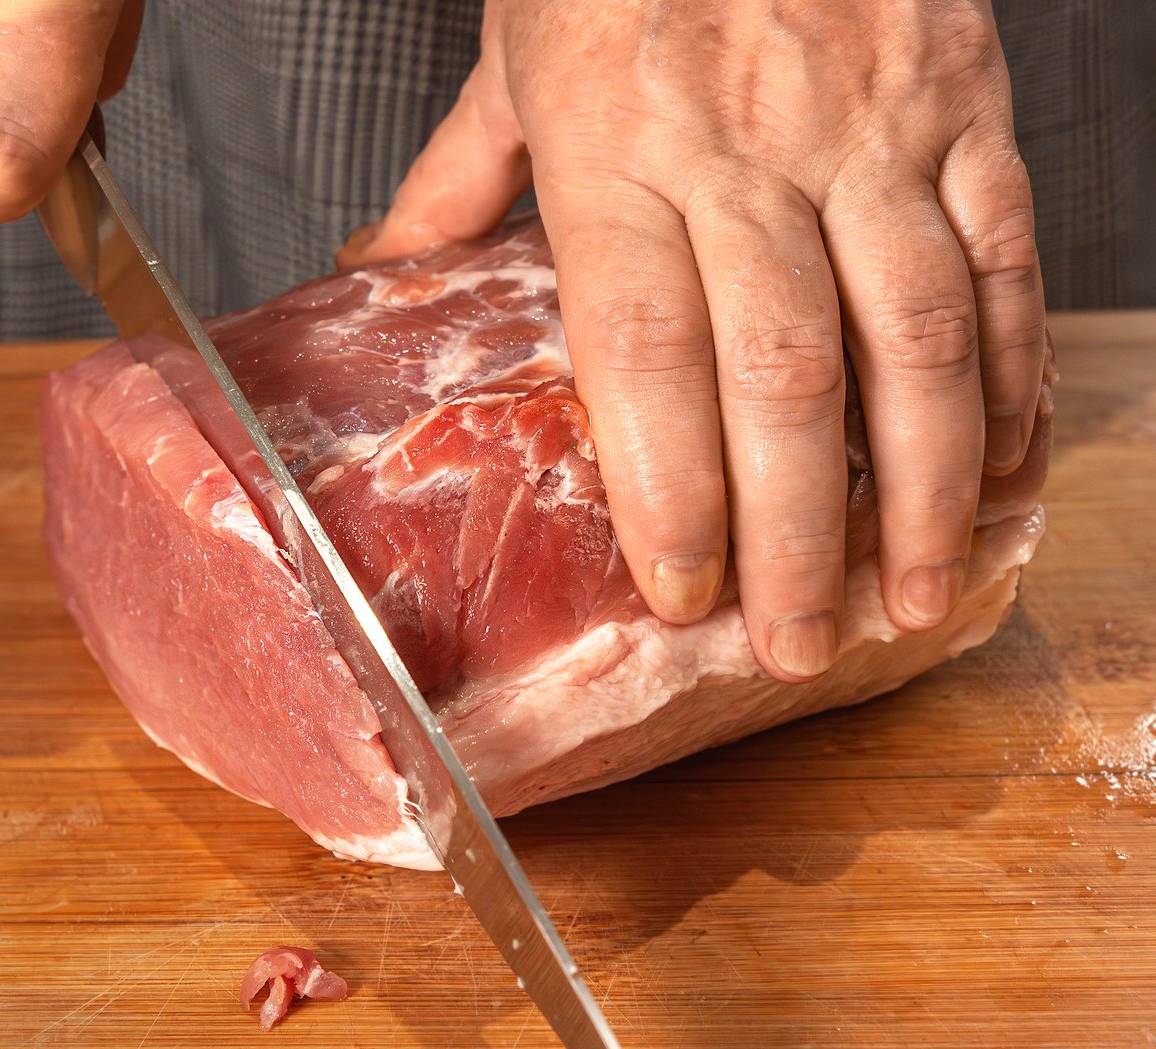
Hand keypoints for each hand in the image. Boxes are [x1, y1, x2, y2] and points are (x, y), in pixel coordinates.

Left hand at [340, 0, 1047, 681]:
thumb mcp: (514, 51)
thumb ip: (460, 177)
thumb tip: (387, 267)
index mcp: (618, 150)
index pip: (646, 351)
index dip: (671, 489)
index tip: (681, 594)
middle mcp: (748, 152)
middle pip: (784, 375)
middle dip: (797, 530)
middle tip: (794, 642)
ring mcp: (870, 129)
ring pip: (915, 335)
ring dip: (921, 486)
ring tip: (905, 595)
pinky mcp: (963, 102)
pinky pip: (1000, 257)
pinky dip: (1008, 372)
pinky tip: (997, 462)